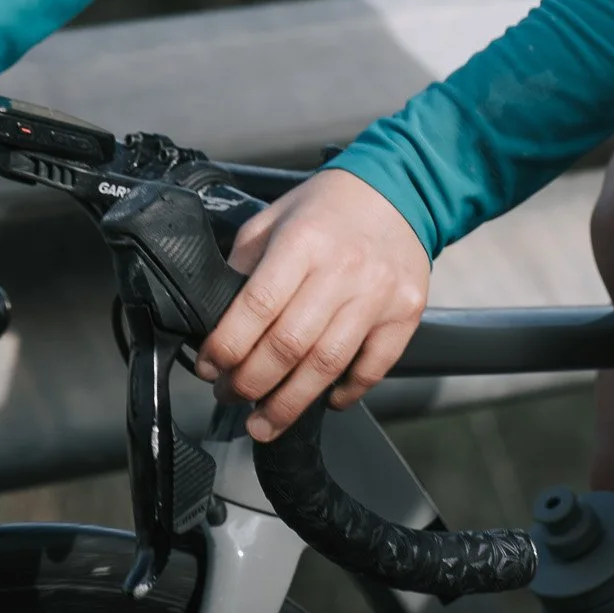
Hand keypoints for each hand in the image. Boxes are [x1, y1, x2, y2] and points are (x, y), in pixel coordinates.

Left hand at [195, 168, 429, 440]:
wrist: (398, 190)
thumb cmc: (328, 207)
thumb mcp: (275, 218)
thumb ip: (246, 263)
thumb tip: (217, 318)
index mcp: (303, 241)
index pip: (257, 306)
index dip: (227, 346)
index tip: (208, 367)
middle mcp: (342, 269)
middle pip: (290, 345)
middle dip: (250, 383)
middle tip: (230, 397)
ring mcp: (377, 295)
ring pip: (327, 365)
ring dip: (289, 404)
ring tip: (263, 422)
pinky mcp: (405, 314)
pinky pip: (373, 368)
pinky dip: (346, 393)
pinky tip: (323, 400)